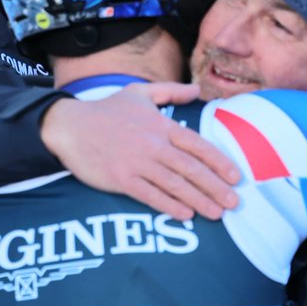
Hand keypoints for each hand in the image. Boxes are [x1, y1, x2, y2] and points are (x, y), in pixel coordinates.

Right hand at [41, 82, 240, 220]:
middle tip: (234, 203)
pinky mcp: (121, 179)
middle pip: (191, 168)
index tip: (235, 176)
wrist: (70, 126)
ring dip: (198, 200)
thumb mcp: (139, 93)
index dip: (218, 161)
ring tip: (217, 213)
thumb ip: (170, 91)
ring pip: (174, 184)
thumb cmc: (107, 111)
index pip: (197, 144)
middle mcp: (153, 145)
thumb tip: (197, 90)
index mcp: (160, 125)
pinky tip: (185, 215)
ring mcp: (137, 163)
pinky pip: (150, 195)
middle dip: (215, 187)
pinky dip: (168, 206)